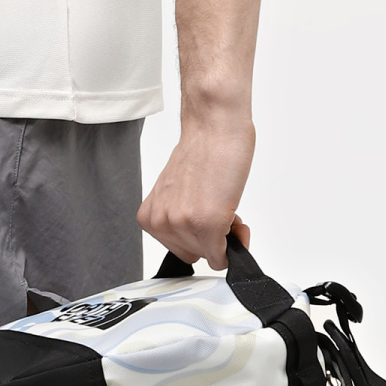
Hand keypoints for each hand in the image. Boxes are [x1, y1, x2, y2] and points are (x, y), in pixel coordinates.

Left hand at [138, 106, 255, 268]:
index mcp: (150, 217)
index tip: (206, 216)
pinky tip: (234, 215)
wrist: (214, 129)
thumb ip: (181, 220)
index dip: (199, 236)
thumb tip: (203, 242)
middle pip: (194, 255)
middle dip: (212, 237)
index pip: (178, 249)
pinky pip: (222, 256)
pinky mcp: (207, 224)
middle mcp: (162, 223)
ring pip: (211, 255)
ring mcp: (183, 224)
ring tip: (224, 204)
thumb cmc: (202, 153)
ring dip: (225, 234)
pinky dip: (235, 242)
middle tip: (218, 207)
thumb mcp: (178, 194)